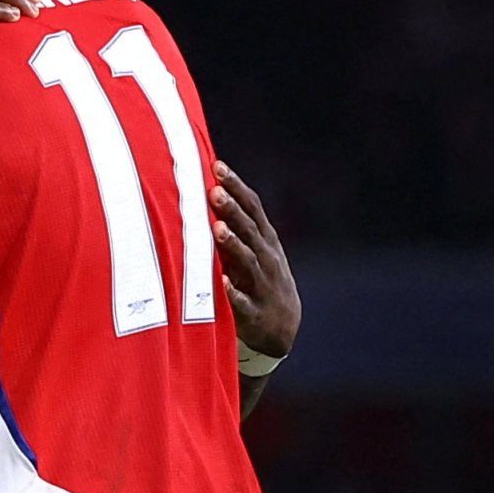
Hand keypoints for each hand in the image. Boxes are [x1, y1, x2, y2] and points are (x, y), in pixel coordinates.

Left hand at [212, 160, 299, 362]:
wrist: (282, 326)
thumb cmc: (261, 278)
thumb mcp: (257, 248)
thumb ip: (238, 222)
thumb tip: (211, 186)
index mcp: (265, 240)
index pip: (253, 207)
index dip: (236, 187)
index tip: (217, 166)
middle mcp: (266, 258)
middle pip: (249, 230)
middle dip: (232, 211)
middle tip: (214, 191)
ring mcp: (262, 285)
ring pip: (248, 262)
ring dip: (233, 245)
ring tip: (217, 229)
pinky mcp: (254, 313)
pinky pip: (243, 303)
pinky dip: (232, 292)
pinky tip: (220, 282)